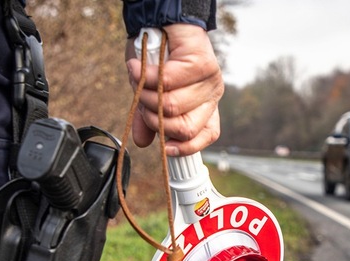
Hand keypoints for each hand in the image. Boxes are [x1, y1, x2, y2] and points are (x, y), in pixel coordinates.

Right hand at [126, 24, 223, 155]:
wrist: (160, 22)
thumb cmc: (156, 58)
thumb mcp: (148, 93)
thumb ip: (147, 117)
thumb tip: (142, 142)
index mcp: (203, 109)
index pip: (205, 136)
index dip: (186, 147)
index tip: (166, 149)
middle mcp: (210, 97)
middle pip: (184, 128)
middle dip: (154, 119)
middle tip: (141, 100)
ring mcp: (210, 81)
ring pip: (172, 106)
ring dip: (145, 95)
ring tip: (139, 79)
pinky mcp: (203, 64)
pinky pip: (168, 82)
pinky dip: (146, 76)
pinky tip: (138, 67)